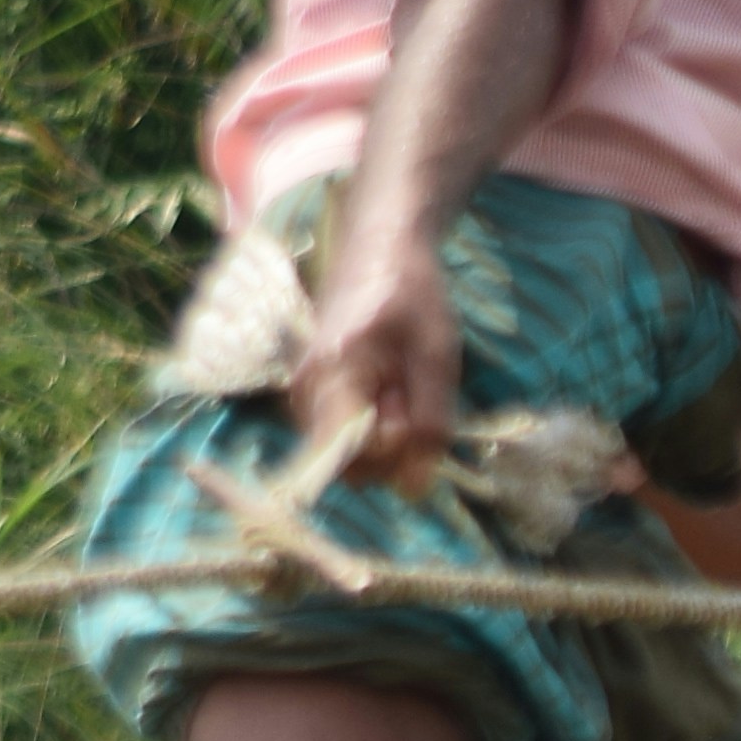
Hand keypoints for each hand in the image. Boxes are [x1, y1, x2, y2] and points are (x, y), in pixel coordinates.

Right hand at [293, 230, 464, 490]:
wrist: (379, 250)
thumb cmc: (413, 294)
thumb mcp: (438, 355)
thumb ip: (428, 422)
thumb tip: (415, 490)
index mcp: (331, 375)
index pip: (344, 457)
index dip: (389, 455)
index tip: (414, 416)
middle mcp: (303, 392)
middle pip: (346, 465)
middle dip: (391, 449)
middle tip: (412, 394)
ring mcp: (302, 397)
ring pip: (347, 455)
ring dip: (385, 437)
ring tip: (403, 386)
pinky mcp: (311, 399)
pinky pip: (345, 437)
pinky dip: (375, 425)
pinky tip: (390, 389)